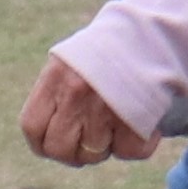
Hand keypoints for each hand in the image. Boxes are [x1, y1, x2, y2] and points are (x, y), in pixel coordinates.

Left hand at [21, 57, 158, 165]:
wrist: (154, 34)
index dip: (41, 145)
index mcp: (56, 75)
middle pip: (60, 149)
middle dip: (73, 154)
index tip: (53, 146)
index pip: (33, 127)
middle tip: (87, 144)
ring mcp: (107, 105)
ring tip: (117, 125)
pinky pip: (129, 151)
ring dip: (106, 147)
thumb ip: (56, 94)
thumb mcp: (73, 61)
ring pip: (94, 154)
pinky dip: (137, 146)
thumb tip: (45, 142)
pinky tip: (141, 127)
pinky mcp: (138, 116)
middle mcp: (77, 91)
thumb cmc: (109, 53)